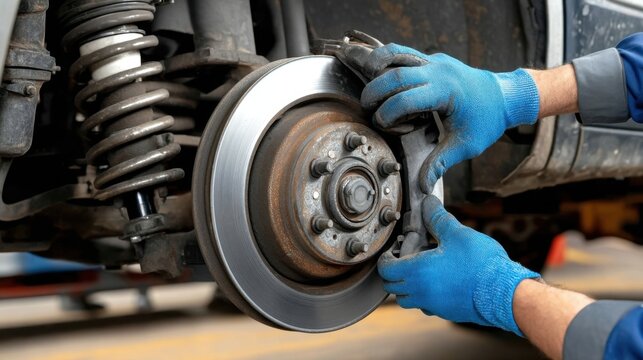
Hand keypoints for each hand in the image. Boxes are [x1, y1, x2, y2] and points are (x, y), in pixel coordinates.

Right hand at [357, 44, 539, 192]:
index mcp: (446, 92)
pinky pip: (402, 53)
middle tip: (367, 108)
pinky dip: (386, 59)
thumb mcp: (465, 146)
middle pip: (395, 74)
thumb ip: (440, 163)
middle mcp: (438, 71)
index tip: (382, 125)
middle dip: (375, 92)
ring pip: (396, 54)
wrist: (505, 96)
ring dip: (376, 67)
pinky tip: (377, 73)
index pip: (405, 98)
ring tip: (368, 87)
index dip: (388, 113)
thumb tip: (423, 185)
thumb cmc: (487, 120)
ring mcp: (434, 61)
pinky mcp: (431, 59)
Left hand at [378, 195, 539, 335]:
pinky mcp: (446, 312)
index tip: (391, 251)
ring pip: (407, 298)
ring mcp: (433, 305)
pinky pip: (425, 304)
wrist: (505, 294)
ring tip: (422, 268)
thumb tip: (428, 204)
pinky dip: (424, 294)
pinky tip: (439, 279)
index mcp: (417, 272)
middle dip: (394, 271)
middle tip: (406, 257)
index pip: (386, 269)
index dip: (385, 258)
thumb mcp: (457, 234)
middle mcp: (420, 292)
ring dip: (408, 285)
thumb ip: (438, 219)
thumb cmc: (481, 266)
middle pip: (392, 286)